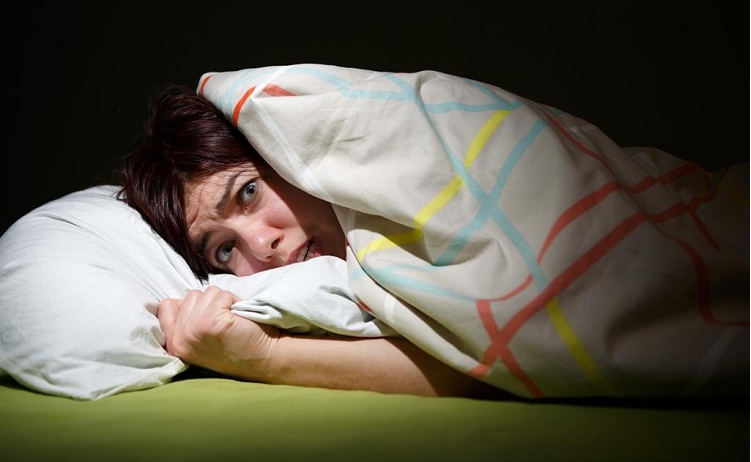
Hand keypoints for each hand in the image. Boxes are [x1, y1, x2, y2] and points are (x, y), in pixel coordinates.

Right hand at [157, 286, 279, 379]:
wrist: (263, 361)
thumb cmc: (235, 346)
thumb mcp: (200, 339)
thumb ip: (186, 321)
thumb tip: (181, 299)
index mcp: (173, 344)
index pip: (166, 306)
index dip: (189, 305)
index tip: (207, 317)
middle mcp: (179, 338)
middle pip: (190, 296)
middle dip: (210, 303)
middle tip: (223, 322)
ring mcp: (194, 330)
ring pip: (207, 293)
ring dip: (224, 301)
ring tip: (232, 321)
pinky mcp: (212, 322)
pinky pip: (222, 295)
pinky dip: (234, 301)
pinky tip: (239, 319)